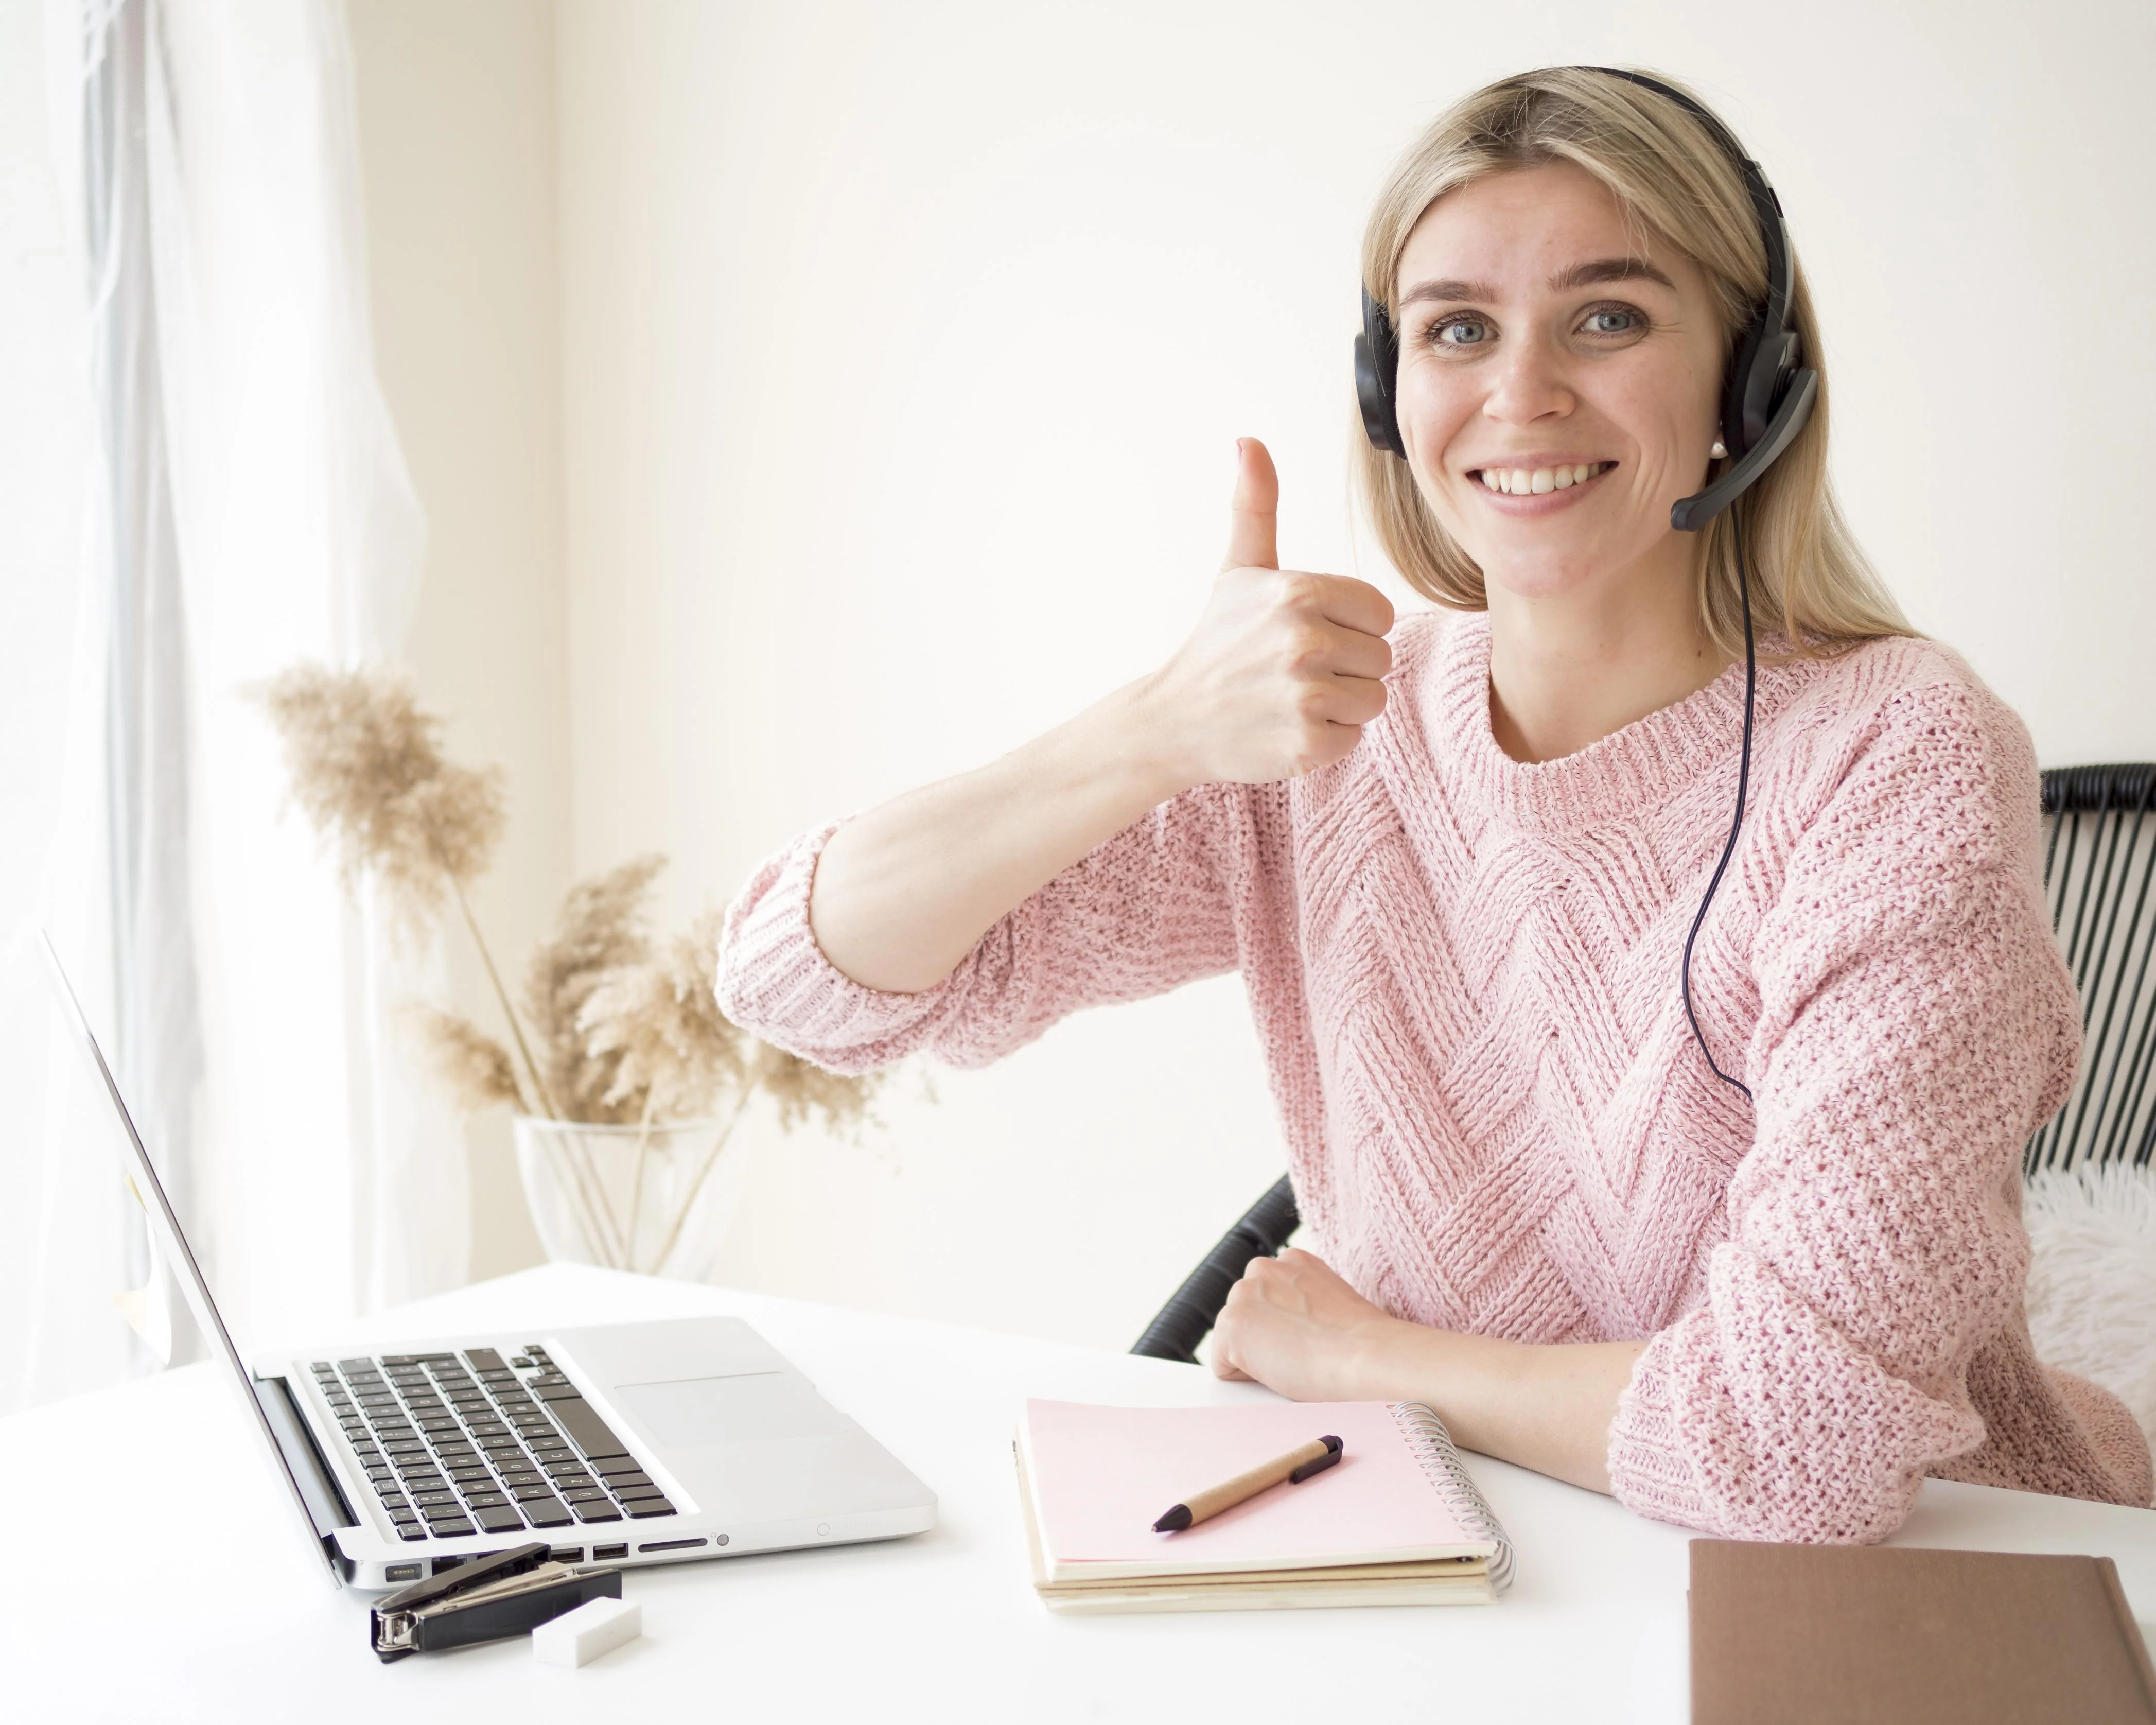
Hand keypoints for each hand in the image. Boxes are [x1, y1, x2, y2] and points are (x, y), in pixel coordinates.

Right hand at [1139, 439, 1394, 786]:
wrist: (1173, 719)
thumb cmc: (1215, 641)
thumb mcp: (1238, 569)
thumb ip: (1256, 506)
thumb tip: (1248, 441)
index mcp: (1297, 592)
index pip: (1378, 611)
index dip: (1350, 625)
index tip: (1309, 633)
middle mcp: (1303, 642)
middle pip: (1379, 657)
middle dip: (1346, 666)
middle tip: (1295, 671)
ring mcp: (1304, 696)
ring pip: (1371, 699)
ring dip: (1340, 704)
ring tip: (1293, 698)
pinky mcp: (1305, 744)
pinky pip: (1352, 738)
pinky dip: (1325, 739)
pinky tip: (1287, 726)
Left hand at [1210, 1247, 1401, 1401]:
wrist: (1365, 1355)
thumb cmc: (1359, 1342)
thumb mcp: (1329, 1303)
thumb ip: (1302, 1301)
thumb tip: (1291, 1324)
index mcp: (1291, 1261)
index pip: (1266, 1299)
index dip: (1285, 1328)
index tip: (1309, 1339)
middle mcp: (1263, 1268)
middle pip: (1245, 1317)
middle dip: (1264, 1338)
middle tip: (1302, 1353)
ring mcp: (1243, 1295)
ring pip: (1232, 1340)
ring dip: (1254, 1356)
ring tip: (1294, 1361)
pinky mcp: (1231, 1326)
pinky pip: (1222, 1365)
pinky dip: (1243, 1378)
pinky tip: (1278, 1372)